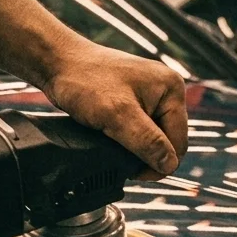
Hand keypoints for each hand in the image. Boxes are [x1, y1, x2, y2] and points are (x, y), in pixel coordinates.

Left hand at [42, 40, 188, 181]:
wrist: (58, 63)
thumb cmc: (85, 80)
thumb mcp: (118, 115)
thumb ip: (147, 141)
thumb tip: (169, 165)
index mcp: (172, 89)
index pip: (178, 142)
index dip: (160, 164)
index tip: (134, 173)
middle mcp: (166, 91)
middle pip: (168, 140)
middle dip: (148, 155)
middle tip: (123, 163)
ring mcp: (152, 95)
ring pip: (154, 137)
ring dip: (138, 148)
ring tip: (115, 147)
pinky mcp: (136, 101)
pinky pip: (142, 129)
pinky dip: (130, 139)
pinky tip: (114, 139)